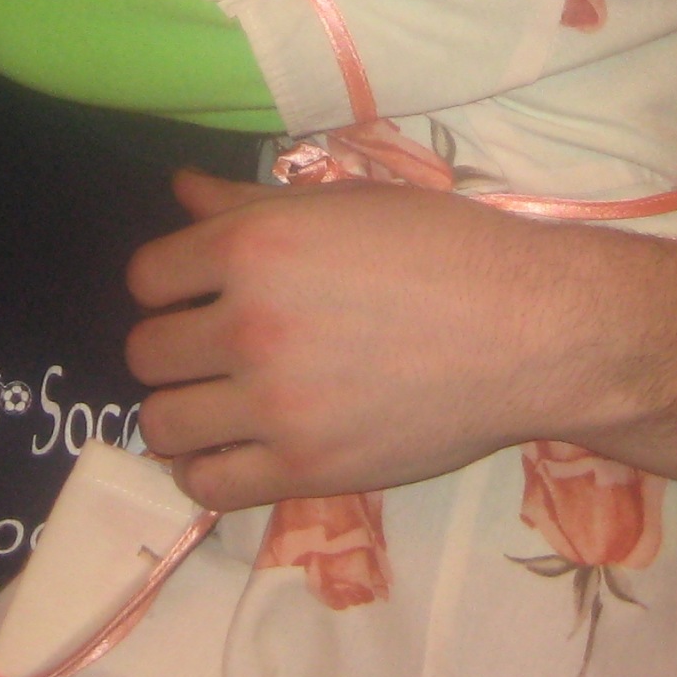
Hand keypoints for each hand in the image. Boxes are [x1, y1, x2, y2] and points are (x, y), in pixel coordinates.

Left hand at [125, 170, 576, 509]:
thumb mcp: (345, 204)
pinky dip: (206, 471)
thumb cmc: (444, 250)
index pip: (148, 276)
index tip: (196, 295)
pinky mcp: (305, 469)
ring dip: (181, 411)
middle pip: (147, 352)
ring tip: (219, 403)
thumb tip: (181, 190)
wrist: (529, 330)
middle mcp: (250, 322)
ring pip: (164, 423)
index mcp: (255, 245)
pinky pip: (207, 485)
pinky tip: (234, 449)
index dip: (168, 285)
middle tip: (212, 351)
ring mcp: (274, 402)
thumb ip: (250, 201)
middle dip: (172, 349)